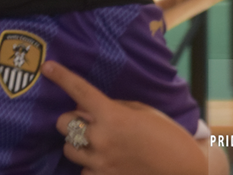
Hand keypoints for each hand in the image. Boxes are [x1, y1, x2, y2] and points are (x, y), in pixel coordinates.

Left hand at [42, 60, 207, 174]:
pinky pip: (82, 169)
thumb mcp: (140, 110)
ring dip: (78, 142)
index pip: (79, 91)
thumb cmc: (166, 133)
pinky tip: (104, 160)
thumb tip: (88, 108)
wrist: (185, 168)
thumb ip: (111, 107)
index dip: (61, 77)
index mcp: (112, 115)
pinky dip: (90, 164)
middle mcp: (101, 138)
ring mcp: (100, 162)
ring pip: (68, 148)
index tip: (48, 67)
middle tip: (88, 121)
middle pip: (63, 123)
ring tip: (96, 142)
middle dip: (72, 120)